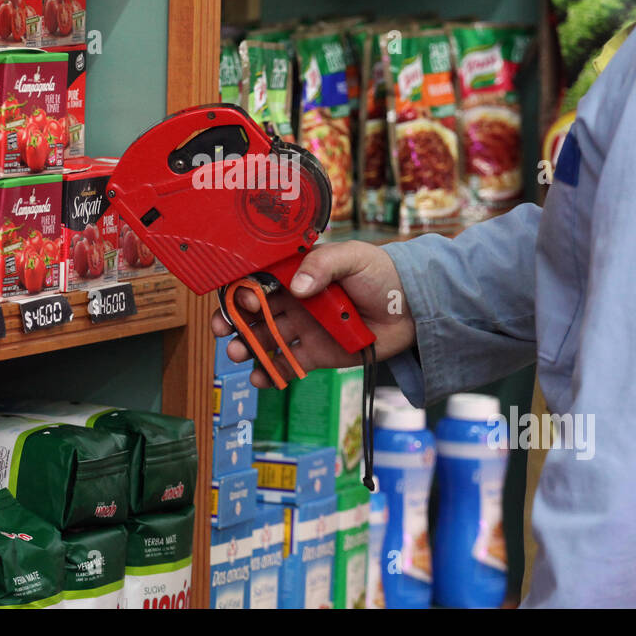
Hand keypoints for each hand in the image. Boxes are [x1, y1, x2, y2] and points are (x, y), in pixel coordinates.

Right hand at [211, 241, 416, 388]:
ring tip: (236, 353)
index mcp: (299, 274)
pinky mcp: (317, 354)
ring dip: (248, 347)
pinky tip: (260, 378)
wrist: (413, 307)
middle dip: (234, 320)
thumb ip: (324, 265)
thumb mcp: (353, 257)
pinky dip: (272, 373)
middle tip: (222, 329)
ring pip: (266, 339)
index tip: (237, 299)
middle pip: (255, 312)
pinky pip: (288, 365)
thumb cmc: (382, 274)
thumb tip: (298, 286)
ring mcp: (305, 328)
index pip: (260, 280)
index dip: (242, 289)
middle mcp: (296, 301)